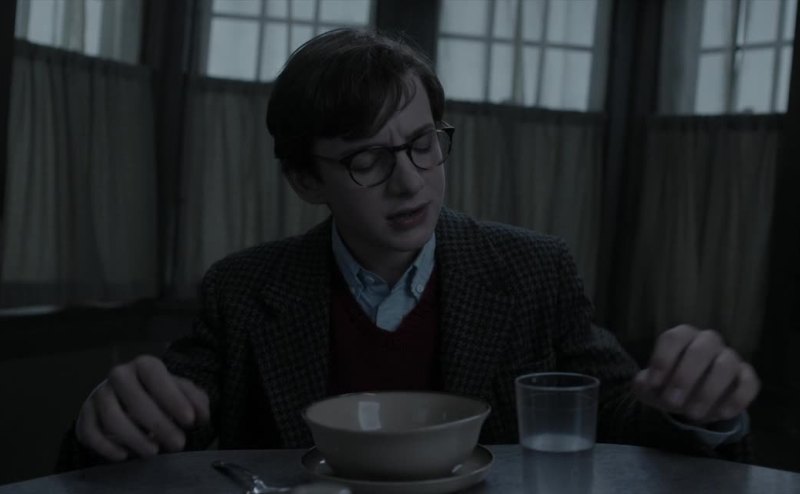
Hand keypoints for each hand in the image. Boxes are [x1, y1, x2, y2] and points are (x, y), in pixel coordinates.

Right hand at [76, 355, 209, 460]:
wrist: (124, 399)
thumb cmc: (158, 395)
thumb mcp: (180, 392)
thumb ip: (195, 400)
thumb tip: (201, 415)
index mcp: (144, 365)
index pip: (157, 377)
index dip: (173, 398)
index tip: (190, 420)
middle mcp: (119, 375)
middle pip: (135, 400)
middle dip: (159, 425)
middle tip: (178, 444)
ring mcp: (99, 395)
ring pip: (112, 417)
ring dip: (134, 438)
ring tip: (154, 451)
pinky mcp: (85, 415)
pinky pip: (90, 432)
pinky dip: (106, 446)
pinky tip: (124, 455)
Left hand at [632, 324, 759, 424]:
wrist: (692, 401)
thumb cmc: (669, 385)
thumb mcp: (651, 386)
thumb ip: (643, 383)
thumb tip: (643, 383)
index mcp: (682, 337)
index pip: (673, 338)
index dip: (662, 360)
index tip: (653, 384)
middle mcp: (707, 341)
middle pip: (699, 350)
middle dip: (684, 377)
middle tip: (672, 402)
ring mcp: (729, 356)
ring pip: (725, 365)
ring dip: (708, 391)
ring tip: (692, 414)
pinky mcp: (746, 375)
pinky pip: (749, 382)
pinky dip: (737, 398)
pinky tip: (721, 414)